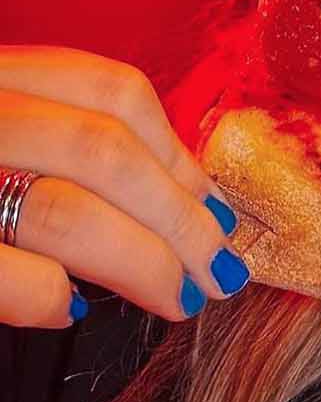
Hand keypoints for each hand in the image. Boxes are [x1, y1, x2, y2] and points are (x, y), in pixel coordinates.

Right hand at [0, 46, 249, 329]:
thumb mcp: (4, 124)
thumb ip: (61, 139)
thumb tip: (175, 199)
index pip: (113, 92)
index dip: (177, 153)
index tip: (216, 205)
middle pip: (105, 152)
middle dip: (179, 219)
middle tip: (219, 269)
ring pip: (66, 210)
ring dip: (142, 261)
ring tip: (178, 296)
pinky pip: (8, 274)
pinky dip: (47, 295)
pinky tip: (69, 309)